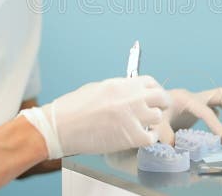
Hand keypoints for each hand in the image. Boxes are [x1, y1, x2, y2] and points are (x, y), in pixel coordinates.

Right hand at [20, 75, 170, 158]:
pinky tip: (140, 137)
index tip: (152, 98)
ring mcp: (133, 116)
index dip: (154, 91)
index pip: (151, 83)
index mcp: (122, 84)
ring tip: (143, 126)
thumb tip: (130, 93)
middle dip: (160, 105)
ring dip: (152, 122)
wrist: (60, 126)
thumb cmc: (73, 108)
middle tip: (154, 112)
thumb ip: (118, 90)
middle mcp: (131, 97)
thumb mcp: (98, 89)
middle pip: (161, 98)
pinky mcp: (130, 136)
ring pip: (158, 117)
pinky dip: (148, 138)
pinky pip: (151, 136)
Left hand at [155, 87, 221, 145]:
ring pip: (221, 98)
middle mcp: (194, 98)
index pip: (208, 112)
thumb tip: (174, 147)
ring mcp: (196, 102)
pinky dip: (218, 118)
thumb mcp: (155, 122)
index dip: (217, 126)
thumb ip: (164, 133)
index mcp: (186, 99)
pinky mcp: (195, 109)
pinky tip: (213, 130)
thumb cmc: (150, 110)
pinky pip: (214, 108)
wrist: (144, 104)